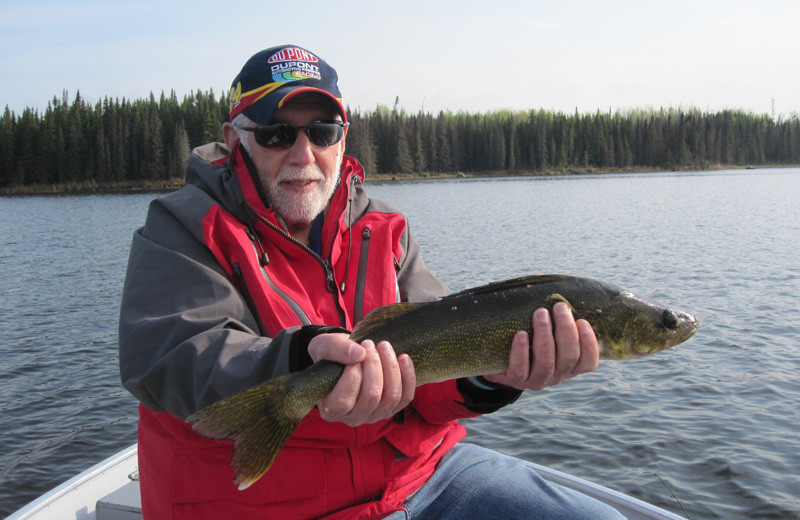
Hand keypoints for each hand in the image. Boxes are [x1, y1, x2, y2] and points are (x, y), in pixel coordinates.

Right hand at [307, 333, 415, 426]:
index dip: (352, 375)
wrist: (347, 358)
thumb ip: (335, 349)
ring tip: (383, 346)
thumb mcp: (322, 347)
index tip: (355, 352)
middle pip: (371, 397)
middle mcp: (353, 418)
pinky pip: (406, 398)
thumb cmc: (331, 356)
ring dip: (391, 368)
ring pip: (391, 397)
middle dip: (373, 366)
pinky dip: (407, 376)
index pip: (343, 401)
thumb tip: (359, 354)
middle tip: (369, 343)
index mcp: (330, 409)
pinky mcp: (391, 409)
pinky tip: (403, 357)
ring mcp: (374, 415)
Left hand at [484, 302, 598, 390]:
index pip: (589, 362)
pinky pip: (520, 368)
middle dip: (566, 330)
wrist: (497, 359)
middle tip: (560, 307)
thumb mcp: (543, 327)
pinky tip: (521, 334)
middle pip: (569, 357)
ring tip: (540, 313)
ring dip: (545, 336)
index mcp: (569, 365)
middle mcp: (557, 375)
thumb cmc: (528, 337)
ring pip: (546, 362)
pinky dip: (521, 351)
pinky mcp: (516, 381)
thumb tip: (546, 280)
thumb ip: (551, 310)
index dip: (589, 343)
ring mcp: (537, 380)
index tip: (582, 321)